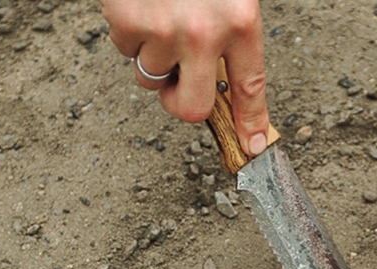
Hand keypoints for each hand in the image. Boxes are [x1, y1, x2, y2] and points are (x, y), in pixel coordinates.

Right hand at [101, 0, 268, 154]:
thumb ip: (231, 38)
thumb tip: (223, 87)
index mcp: (242, 21)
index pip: (251, 87)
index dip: (251, 123)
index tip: (252, 147)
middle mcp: (205, 31)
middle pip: (193, 108)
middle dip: (182, 103)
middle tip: (179, 83)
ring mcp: (163, 28)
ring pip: (152, 77)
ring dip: (153, 56)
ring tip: (159, 14)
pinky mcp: (126, 20)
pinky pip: (124, 49)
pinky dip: (129, 32)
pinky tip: (140, 4)